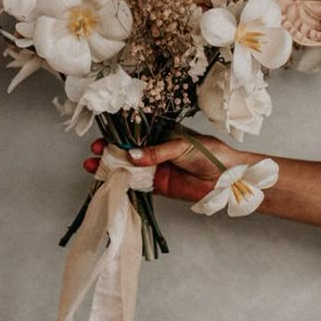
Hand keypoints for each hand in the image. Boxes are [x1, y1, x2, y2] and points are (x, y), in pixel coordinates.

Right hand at [83, 130, 258, 202]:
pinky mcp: (160, 186)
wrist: (226, 178)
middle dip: (110, 152)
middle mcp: (157, 151)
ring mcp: (157, 169)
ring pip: (129, 168)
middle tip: (94, 153)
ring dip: (112, 168)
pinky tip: (110, 181)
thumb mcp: (180, 146)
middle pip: (128, 151)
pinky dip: (124, 183)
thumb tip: (131, 155)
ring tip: (94, 167)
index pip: (135, 134)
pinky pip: (138, 184)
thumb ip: (155, 152)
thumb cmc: (210, 153)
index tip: (102, 138)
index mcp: (162, 135)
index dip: (118, 136)